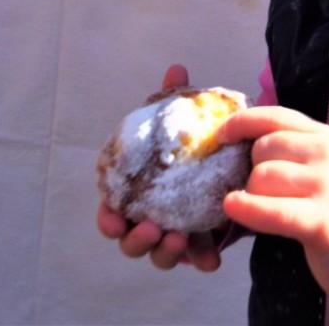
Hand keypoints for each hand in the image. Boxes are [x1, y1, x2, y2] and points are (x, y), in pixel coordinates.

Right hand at [95, 63, 222, 272]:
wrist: (220, 160)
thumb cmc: (183, 144)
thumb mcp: (177, 121)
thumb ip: (172, 99)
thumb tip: (176, 68)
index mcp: (134, 193)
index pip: (111, 214)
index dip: (108, 220)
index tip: (114, 219)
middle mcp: (147, 218)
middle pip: (131, 241)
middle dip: (137, 240)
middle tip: (153, 228)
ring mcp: (172, 233)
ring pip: (160, 254)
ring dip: (165, 252)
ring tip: (178, 238)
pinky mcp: (199, 241)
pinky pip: (197, 257)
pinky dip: (201, 259)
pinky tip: (212, 260)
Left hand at [219, 106, 328, 314]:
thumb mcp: (317, 163)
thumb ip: (287, 145)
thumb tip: (235, 135)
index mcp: (324, 135)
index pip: (275, 116)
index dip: (242, 121)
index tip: (220, 135)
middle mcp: (327, 154)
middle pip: (264, 147)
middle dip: (249, 168)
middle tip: (259, 189)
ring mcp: (326, 185)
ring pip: (263, 177)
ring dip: (251, 193)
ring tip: (263, 207)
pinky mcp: (320, 220)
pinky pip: (272, 210)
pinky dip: (248, 208)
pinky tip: (231, 207)